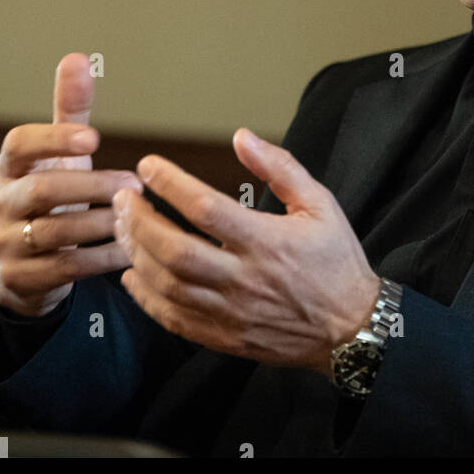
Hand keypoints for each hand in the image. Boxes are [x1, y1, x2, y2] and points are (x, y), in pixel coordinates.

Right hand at [0, 53, 142, 317]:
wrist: (30, 263)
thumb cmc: (53, 194)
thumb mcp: (60, 154)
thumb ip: (70, 111)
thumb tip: (78, 58)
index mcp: (11, 166)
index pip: (20, 144)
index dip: (55, 139)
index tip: (95, 139)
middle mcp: (2, 203)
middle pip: (43, 190)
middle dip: (93, 186)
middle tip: (135, 184)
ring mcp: (8, 242)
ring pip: (57, 231)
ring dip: (104, 222)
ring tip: (139, 215)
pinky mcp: (23, 277)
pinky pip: (67, 267)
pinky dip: (103, 257)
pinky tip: (131, 249)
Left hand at [113, 129, 380, 375]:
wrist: (351, 328)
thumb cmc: (336, 260)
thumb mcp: (320, 204)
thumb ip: (280, 167)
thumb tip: (241, 137)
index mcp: (268, 240)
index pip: (206, 207)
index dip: (170, 183)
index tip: (148, 166)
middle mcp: (244, 278)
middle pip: (176, 250)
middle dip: (140, 221)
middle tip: (122, 198)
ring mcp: (231, 312)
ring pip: (168, 286)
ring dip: (137, 255)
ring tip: (122, 229)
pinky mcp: (225, 337)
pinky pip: (174, 320)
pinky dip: (146, 299)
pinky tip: (132, 276)